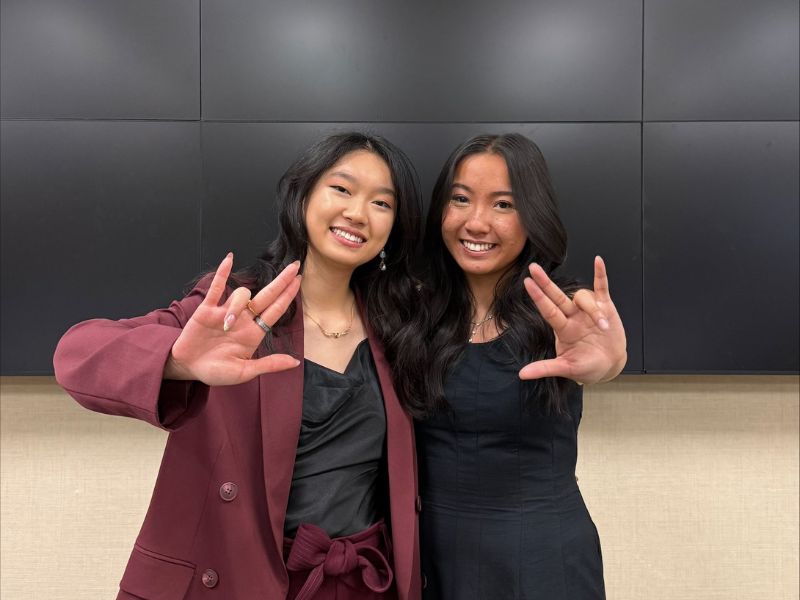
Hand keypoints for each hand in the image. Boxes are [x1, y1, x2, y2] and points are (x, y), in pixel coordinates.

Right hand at [165, 253, 301, 384]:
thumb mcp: (244, 372)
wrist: (187, 368)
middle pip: (267, 295)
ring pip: (241, 295)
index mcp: (254, 333)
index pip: (275, 310)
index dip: (288, 295)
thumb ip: (269, 365)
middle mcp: (243, 319)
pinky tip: (229, 259)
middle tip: (295, 266)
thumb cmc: (215, 372)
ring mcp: (225, 312)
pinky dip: (222, 273)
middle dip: (281, 281)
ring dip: (236, 305)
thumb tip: (295, 362)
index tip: (299, 280)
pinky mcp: (207, 309)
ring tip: (226, 325)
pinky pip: (216, 287)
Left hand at [519, 256, 626, 384]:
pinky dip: (601, 274)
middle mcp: (573, 316)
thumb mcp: (566, 369)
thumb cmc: (586, 367)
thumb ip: (546, 368)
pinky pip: (602, 287)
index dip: (539, 297)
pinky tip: (598, 261)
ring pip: (584, 298)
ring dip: (594, 310)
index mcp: (563, 329)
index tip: (527, 283)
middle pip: (557, 296)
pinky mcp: (606, 307)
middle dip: (546, 283)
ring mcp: (588, 311)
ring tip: (603, 326)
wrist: (610, 365)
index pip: (548, 310)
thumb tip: (522, 375)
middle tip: (533, 268)